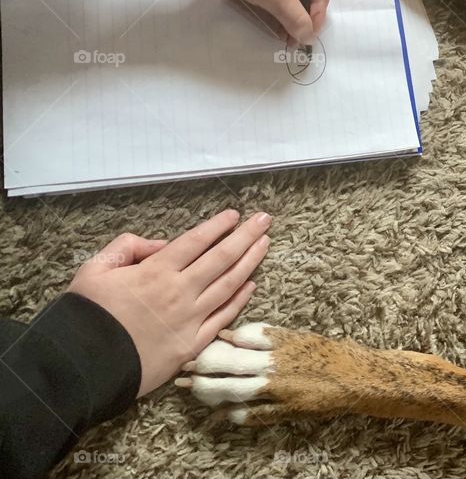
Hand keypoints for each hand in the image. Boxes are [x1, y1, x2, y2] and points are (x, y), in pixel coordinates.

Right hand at [68, 209, 269, 396]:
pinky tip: (252, 285)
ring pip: (229, 285)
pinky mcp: (193, 345)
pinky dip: (240, 299)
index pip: (196, 241)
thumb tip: (159, 244)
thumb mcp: (94, 270)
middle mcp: (180, 291)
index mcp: (155, 271)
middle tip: (264, 220)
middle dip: (246, 236)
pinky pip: (223, 317)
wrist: (81, 367)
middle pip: (221, 258)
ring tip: (265, 244)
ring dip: (250, 262)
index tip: (234, 215)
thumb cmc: (85, 316)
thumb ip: (126, 247)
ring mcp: (190, 319)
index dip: (218, 226)